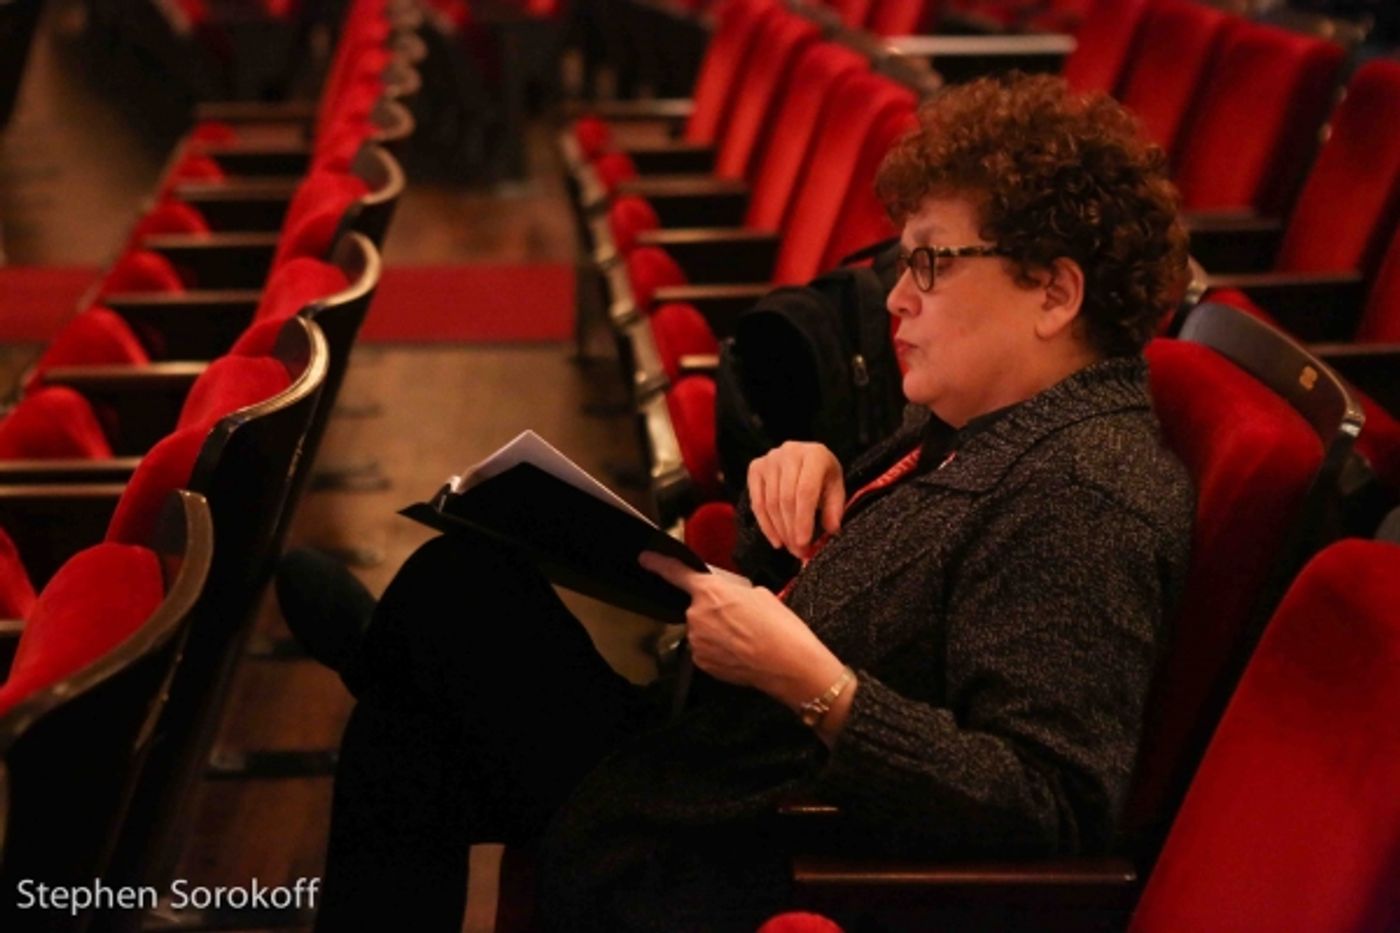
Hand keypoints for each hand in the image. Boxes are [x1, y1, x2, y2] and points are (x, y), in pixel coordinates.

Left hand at [638, 551, 844, 708]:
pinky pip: (706, 649)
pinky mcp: (702, 663)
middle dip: (715, 611)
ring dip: (718, 631)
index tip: (646, 559)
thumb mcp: (759, 594)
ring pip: (702, 630)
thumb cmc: (780, 628)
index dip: (658, 563)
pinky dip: (719, 649)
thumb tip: (729, 600)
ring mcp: (697, 641)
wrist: (789, 665)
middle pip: (697, 607)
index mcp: (710, 591)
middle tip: (742, 619)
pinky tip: (740, 652)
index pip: (675, 573)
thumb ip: (733, 592)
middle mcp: (696, 615)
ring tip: (746, 637)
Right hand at [747, 442, 844, 558]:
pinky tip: (776, 539)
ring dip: (780, 530)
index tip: (804, 543)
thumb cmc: (823, 475)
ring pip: (771, 502)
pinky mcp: (756, 468)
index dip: (803, 519)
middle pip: (786, 498)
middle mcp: (790, 452)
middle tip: (798, 551)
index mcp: (815, 455)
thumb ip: (834, 509)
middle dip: (791, 529)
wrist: (806, 457)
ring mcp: (770, 459)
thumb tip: (831, 530)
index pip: (805, 491)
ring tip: (790, 547)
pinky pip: (757, 502)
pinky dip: (765, 525)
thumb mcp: (835, 488)